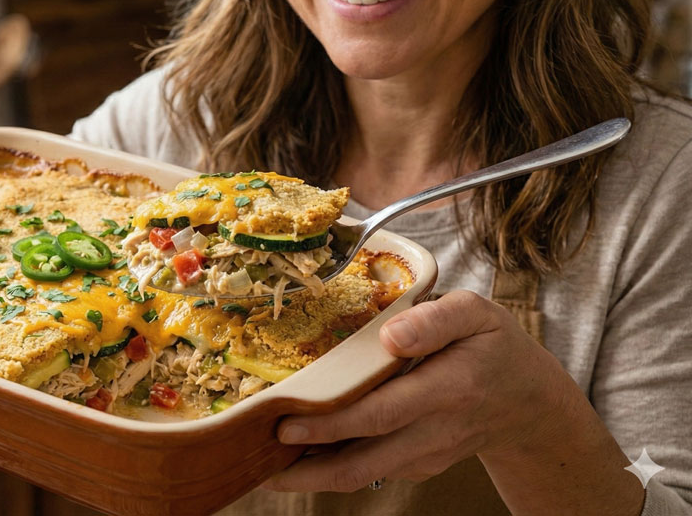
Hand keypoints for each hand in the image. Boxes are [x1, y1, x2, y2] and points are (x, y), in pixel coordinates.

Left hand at [264, 291, 583, 490]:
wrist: (529, 402)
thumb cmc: (494, 347)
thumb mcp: (478, 315)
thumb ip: (436, 318)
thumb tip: (389, 334)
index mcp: (449, 388)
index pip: (382, 413)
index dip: (332, 424)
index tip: (287, 423)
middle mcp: (436, 431)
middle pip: (363, 458)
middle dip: (308, 464)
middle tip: (260, 454)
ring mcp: (427, 454)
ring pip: (363, 474)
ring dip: (313, 475)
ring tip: (264, 466)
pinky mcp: (419, 465)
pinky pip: (371, 470)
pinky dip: (333, 466)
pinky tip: (299, 454)